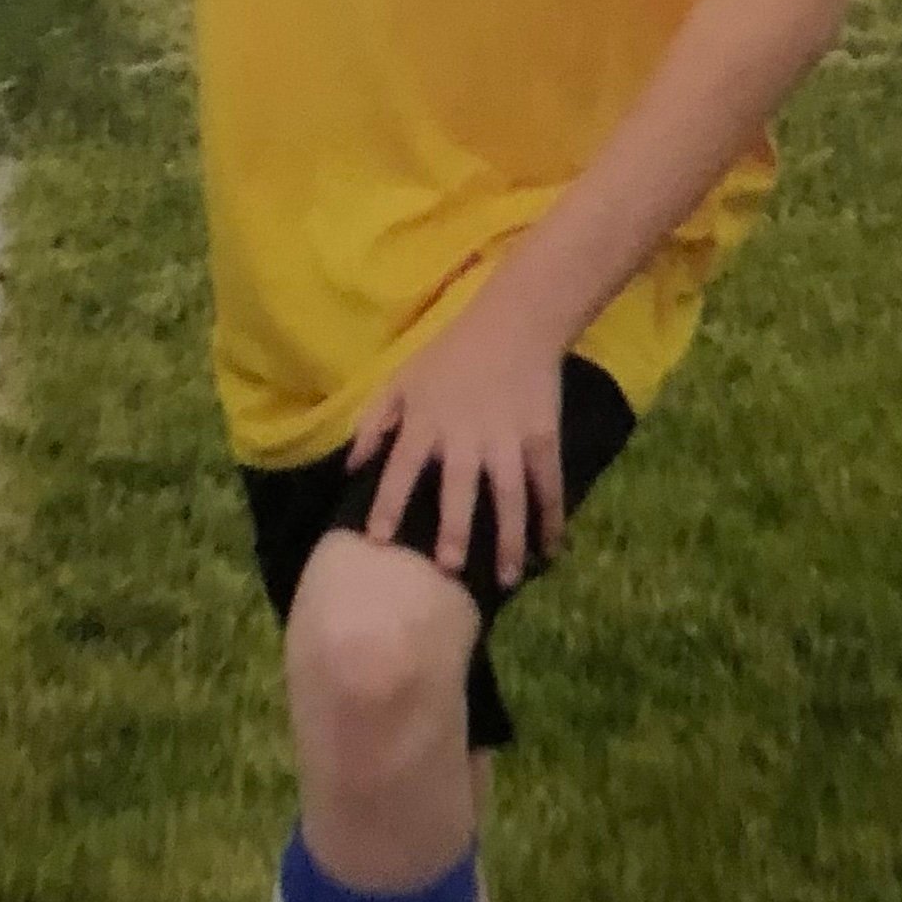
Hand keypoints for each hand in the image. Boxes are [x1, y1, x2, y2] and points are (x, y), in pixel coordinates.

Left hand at [344, 289, 566, 589]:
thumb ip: (373, 423)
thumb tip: (350, 468)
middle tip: (450, 569)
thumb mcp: (400, 380)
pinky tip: (551, 549)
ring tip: (509, 578)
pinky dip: (551, 517)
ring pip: (509, 494)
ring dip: (510, 538)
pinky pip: (548, 483)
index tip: (378, 540)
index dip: (388, 502)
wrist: (514, 323)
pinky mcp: (542, 437)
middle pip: (459, 487)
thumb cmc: (449, 355)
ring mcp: (508, 438)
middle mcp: (466, 435)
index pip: (401, 468)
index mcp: (426, 422)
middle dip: (455, 528)